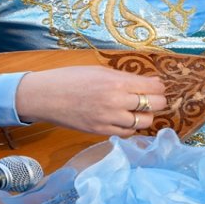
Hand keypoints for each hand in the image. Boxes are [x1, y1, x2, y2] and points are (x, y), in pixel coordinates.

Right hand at [15, 65, 167, 136]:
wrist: (45, 96)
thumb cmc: (71, 78)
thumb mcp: (101, 70)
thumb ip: (125, 78)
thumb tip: (149, 82)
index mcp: (117, 82)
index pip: (154, 87)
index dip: (159, 86)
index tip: (156, 85)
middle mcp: (116, 102)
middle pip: (154, 105)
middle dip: (158, 100)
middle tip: (153, 97)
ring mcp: (109, 119)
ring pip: (144, 122)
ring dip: (145, 115)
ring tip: (138, 109)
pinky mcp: (101, 132)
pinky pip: (127, 132)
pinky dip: (131, 126)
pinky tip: (125, 118)